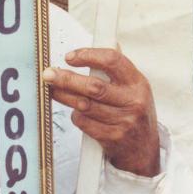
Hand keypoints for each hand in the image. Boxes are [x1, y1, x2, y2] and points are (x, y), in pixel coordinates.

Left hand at [43, 48, 160, 177]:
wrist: (143, 150)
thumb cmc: (134, 112)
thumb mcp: (134, 88)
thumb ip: (118, 69)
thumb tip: (107, 44)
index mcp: (138, 83)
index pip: (112, 61)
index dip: (88, 55)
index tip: (70, 57)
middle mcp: (132, 101)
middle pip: (93, 86)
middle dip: (66, 78)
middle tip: (48, 74)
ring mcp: (123, 121)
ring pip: (84, 105)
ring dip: (64, 96)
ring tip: (54, 90)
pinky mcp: (112, 138)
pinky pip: (83, 123)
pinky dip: (76, 116)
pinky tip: (76, 112)